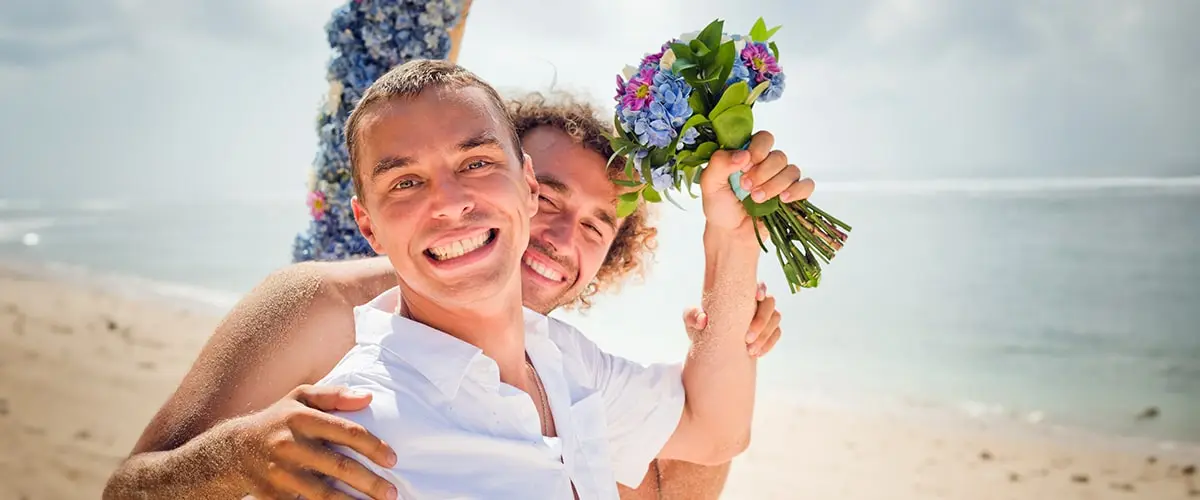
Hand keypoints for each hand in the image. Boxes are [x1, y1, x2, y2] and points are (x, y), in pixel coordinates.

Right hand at [227, 385, 397, 499]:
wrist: (232, 450)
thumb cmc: (277, 420)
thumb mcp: (300, 398)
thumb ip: (334, 395)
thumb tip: (368, 397)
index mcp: (301, 418)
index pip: (346, 432)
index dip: (373, 446)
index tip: (394, 460)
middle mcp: (291, 445)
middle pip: (339, 467)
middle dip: (370, 482)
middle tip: (393, 493)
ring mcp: (280, 472)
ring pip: (324, 494)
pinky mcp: (272, 495)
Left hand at [683, 282, 782, 357]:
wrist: (710, 347)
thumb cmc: (702, 328)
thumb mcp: (692, 322)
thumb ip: (692, 316)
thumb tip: (702, 319)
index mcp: (740, 293)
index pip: (756, 284)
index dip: (761, 288)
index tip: (757, 297)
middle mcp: (756, 301)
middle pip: (770, 303)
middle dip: (761, 320)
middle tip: (746, 338)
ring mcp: (765, 315)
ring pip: (775, 318)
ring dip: (765, 334)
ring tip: (750, 350)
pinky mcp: (769, 330)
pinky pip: (776, 333)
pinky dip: (769, 343)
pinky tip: (757, 353)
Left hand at [698, 131, 814, 232]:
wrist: (730, 233)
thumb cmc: (720, 207)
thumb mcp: (710, 183)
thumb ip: (720, 163)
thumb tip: (743, 154)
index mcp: (749, 156)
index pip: (764, 139)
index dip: (758, 149)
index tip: (746, 164)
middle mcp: (767, 165)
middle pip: (779, 156)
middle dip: (763, 172)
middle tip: (747, 187)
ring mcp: (781, 180)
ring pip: (792, 171)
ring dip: (775, 185)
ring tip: (757, 199)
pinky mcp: (792, 196)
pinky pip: (806, 186)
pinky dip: (797, 191)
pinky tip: (783, 199)